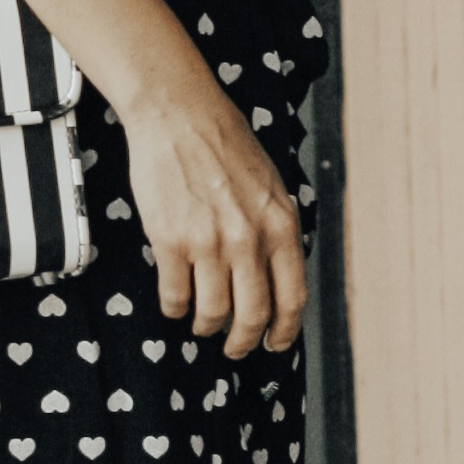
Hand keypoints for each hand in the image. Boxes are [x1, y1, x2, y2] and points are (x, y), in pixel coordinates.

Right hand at [120, 79, 306, 357]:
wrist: (179, 115)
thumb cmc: (224, 145)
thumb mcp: (270, 186)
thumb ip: (276, 230)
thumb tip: (276, 276)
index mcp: (281, 225)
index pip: (292, 298)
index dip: (284, 331)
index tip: (275, 344)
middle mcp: (249, 239)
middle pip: (253, 315)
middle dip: (244, 342)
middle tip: (236, 348)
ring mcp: (209, 242)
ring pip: (213, 312)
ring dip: (207, 327)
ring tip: (202, 325)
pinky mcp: (171, 241)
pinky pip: (175, 295)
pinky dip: (175, 308)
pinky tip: (175, 303)